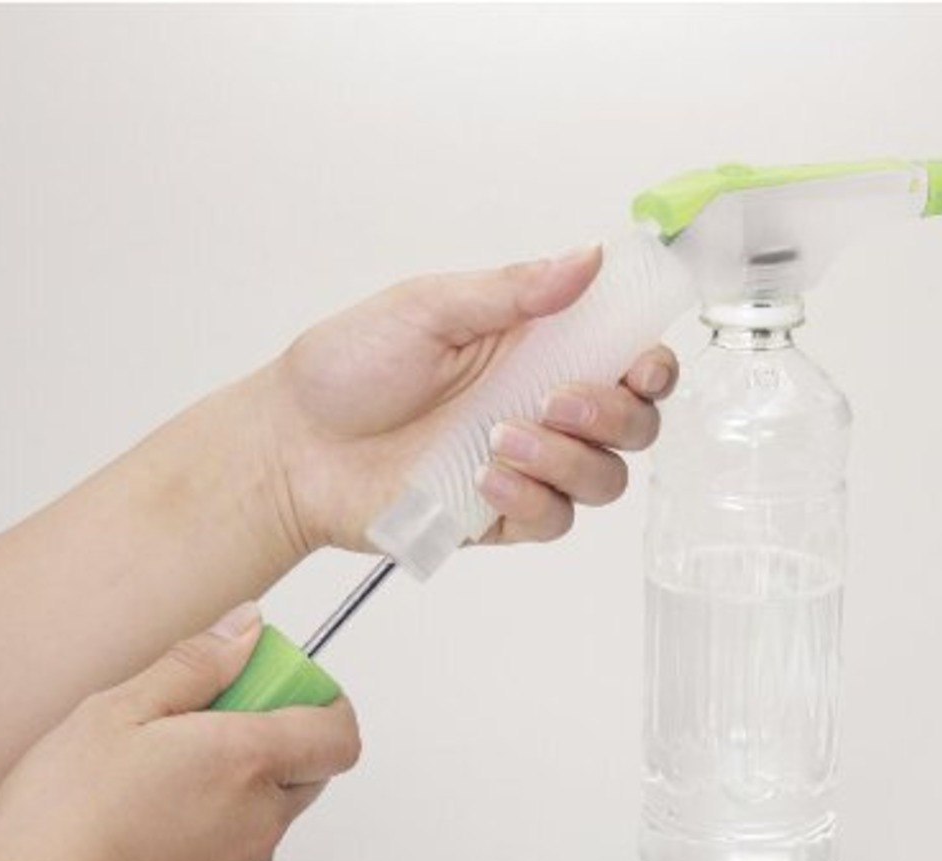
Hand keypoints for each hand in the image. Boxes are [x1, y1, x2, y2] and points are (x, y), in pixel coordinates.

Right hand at [0, 603, 359, 860]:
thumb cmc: (63, 823)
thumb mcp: (118, 712)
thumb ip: (197, 664)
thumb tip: (248, 628)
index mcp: (249, 760)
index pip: (339, 732)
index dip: (325, 708)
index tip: (287, 696)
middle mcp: (263, 821)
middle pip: (304, 776)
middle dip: (269, 752)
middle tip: (198, 742)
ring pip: (263, 826)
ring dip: (232, 807)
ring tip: (152, 803)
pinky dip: (205, 859)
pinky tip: (145, 853)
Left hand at [253, 245, 678, 552]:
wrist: (291, 446)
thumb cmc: (347, 369)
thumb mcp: (427, 309)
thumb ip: (511, 291)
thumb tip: (586, 259)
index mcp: (536, 348)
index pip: (626, 357)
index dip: (651, 364)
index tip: (640, 363)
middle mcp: (542, 406)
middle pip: (633, 424)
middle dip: (614, 415)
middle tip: (558, 400)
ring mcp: (526, 464)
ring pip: (602, 480)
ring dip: (568, 460)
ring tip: (500, 440)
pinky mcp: (500, 515)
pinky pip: (552, 520)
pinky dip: (530, 501)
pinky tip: (485, 479)